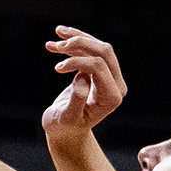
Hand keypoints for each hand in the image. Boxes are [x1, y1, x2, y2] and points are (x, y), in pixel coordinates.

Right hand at [41, 25, 126, 139]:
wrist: (65, 131)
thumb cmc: (64, 128)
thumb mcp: (66, 118)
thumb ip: (76, 100)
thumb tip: (82, 78)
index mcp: (111, 98)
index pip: (99, 66)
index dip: (77, 61)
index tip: (57, 68)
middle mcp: (116, 85)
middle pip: (104, 51)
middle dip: (79, 43)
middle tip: (56, 46)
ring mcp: (110, 77)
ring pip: (97, 46)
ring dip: (75, 39)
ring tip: (54, 39)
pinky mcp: (100, 71)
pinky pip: (90, 49)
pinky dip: (74, 42)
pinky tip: (57, 40)